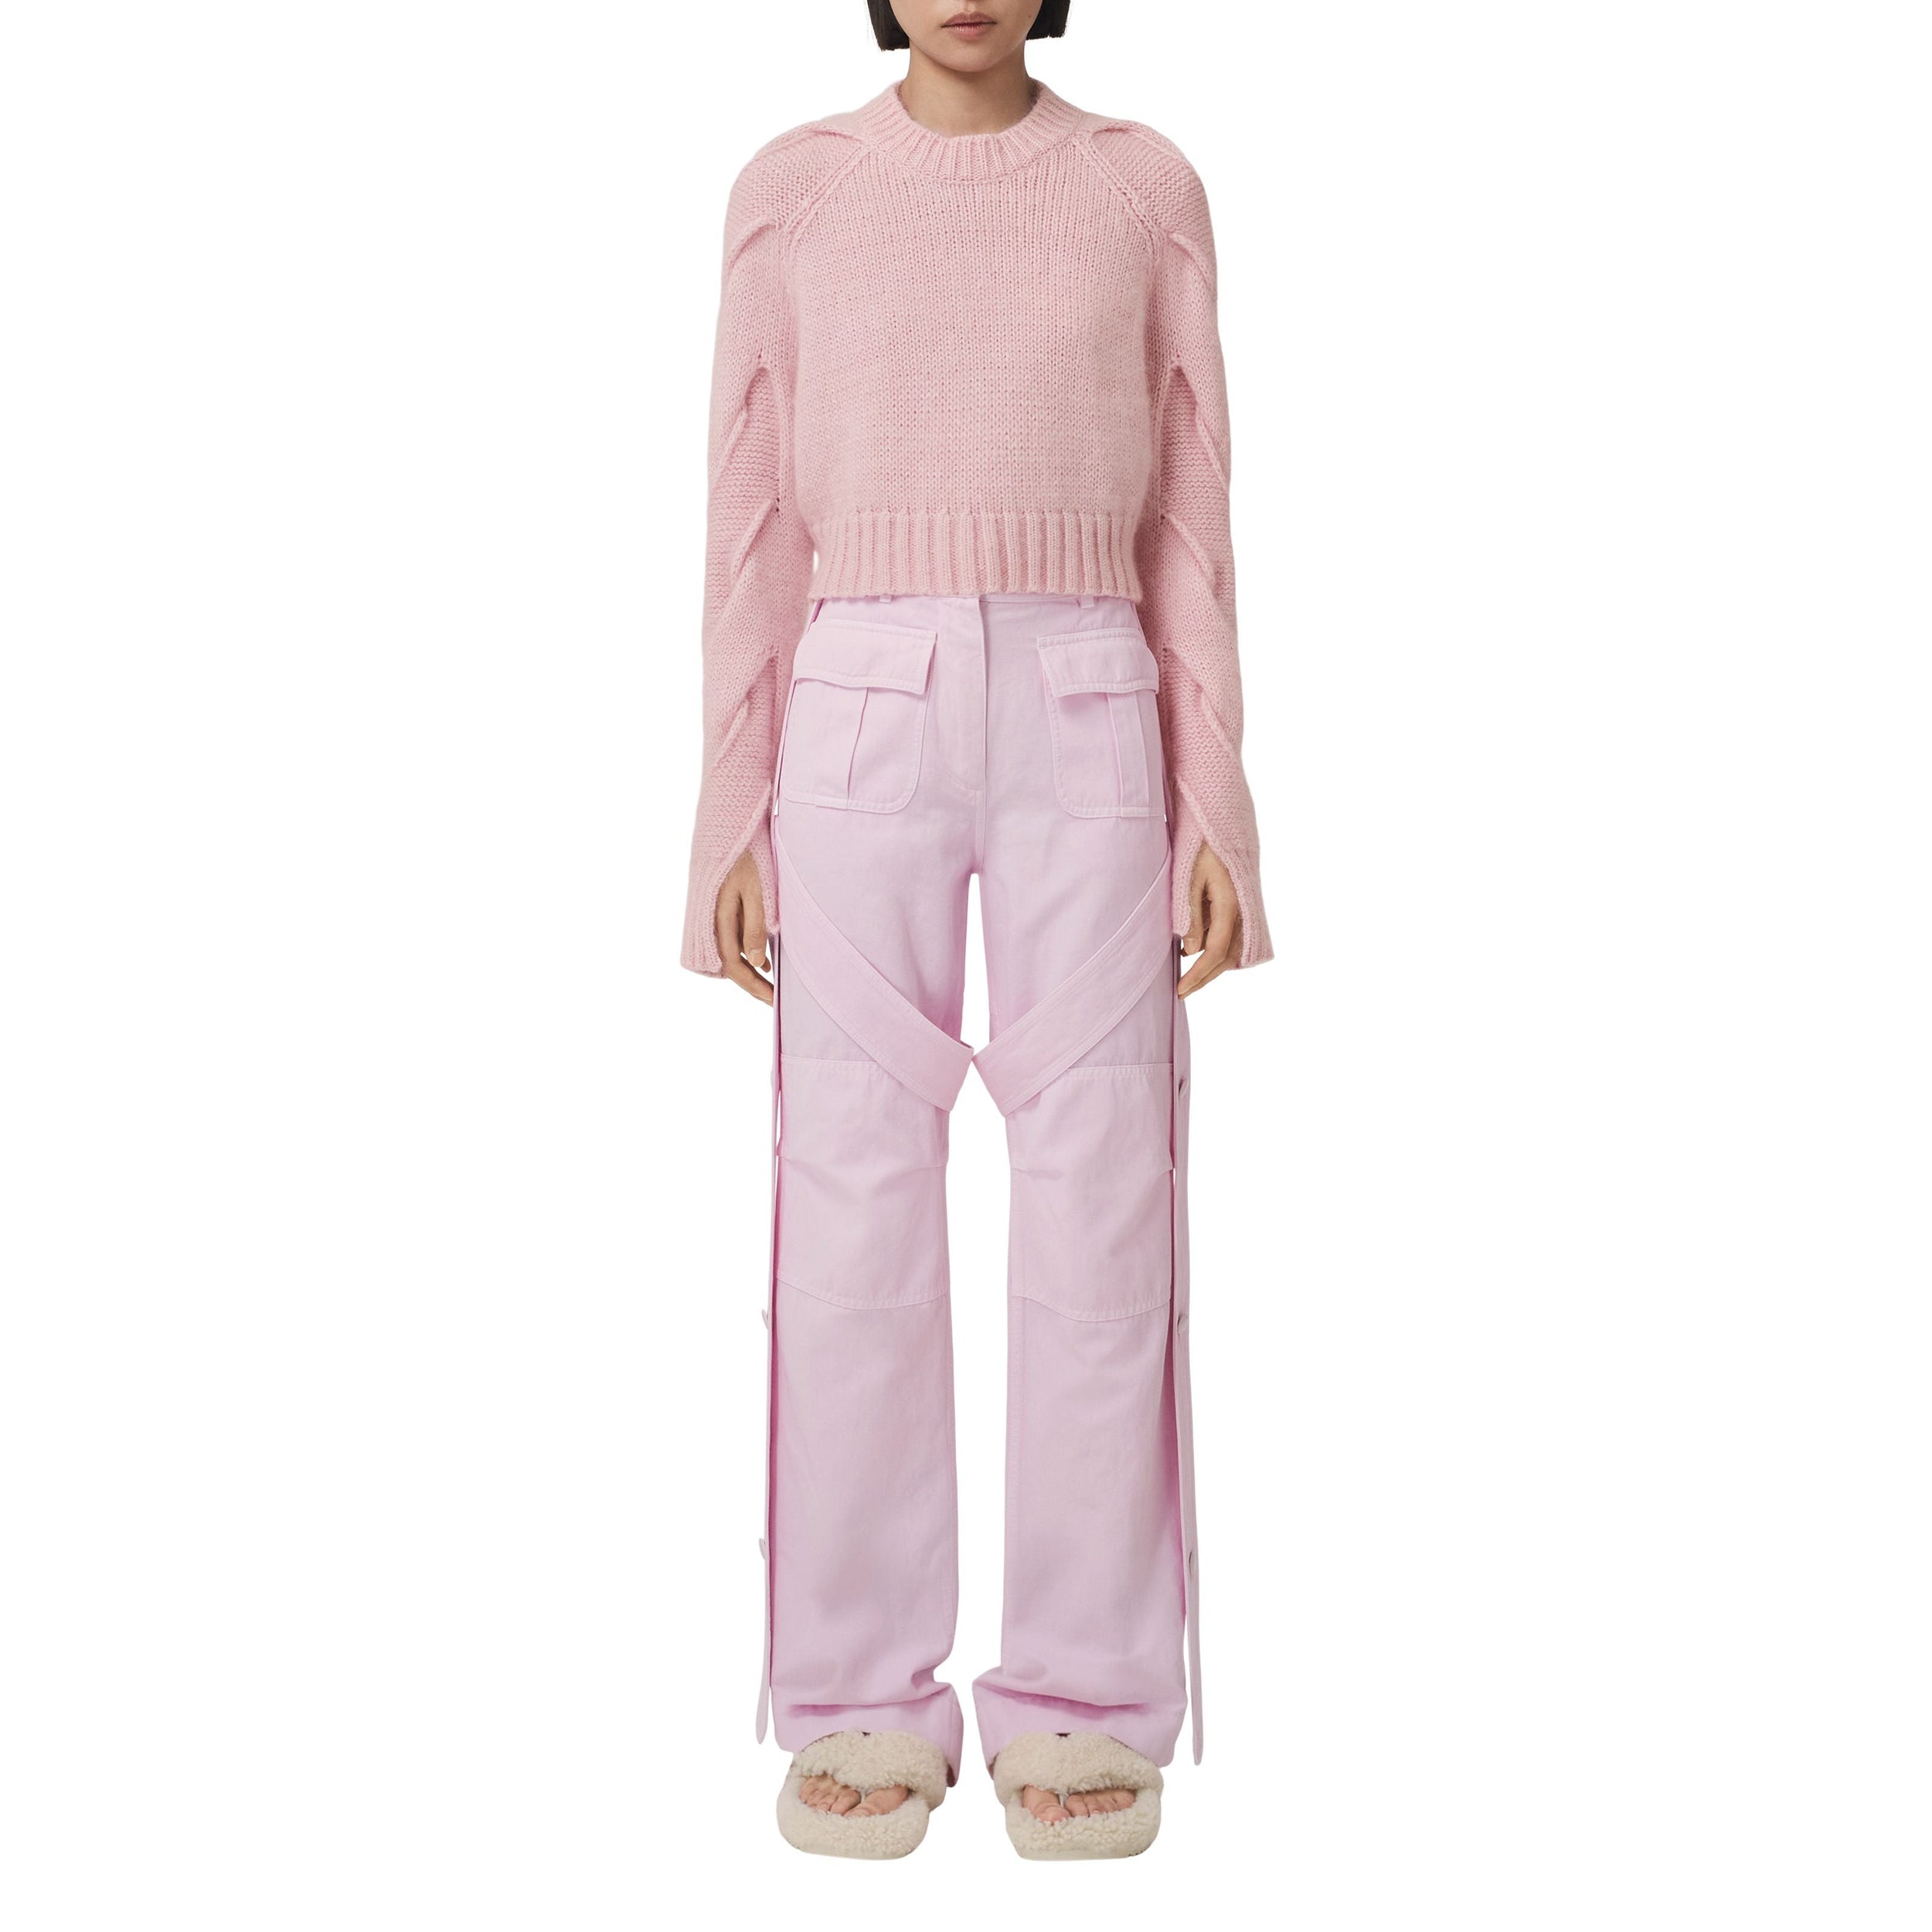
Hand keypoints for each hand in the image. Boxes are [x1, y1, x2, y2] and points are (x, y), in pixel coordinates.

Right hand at [714, 849, 772, 1004]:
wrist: (730, 823)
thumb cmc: (747, 854)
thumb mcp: (756, 891)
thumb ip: (755, 927)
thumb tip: (756, 964)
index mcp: (719, 921)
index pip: (735, 966)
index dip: (754, 987)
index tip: (773, 1001)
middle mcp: (712, 921)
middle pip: (730, 964)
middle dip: (752, 983)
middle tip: (774, 998)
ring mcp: (713, 913)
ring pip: (730, 951)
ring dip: (749, 968)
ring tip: (772, 981)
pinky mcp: (718, 906)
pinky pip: (731, 935)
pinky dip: (746, 949)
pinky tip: (763, 956)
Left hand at [1178, 843, 1241, 998]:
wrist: (1221, 819)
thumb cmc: (1201, 844)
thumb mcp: (1189, 877)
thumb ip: (1190, 914)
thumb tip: (1190, 951)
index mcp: (1230, 904)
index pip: (1216, 951)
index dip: (1198, 974)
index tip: (1180, 989)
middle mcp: (1242, 909)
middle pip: (1228, 957)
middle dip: (1205, 977)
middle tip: (1182, 991)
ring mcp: (1244, 907)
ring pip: (1232, 948)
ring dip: (1212, 965)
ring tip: (1188, 976)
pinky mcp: (1241, 903)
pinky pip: (1232, 934)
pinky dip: (1216, 948)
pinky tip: (1197, 950)